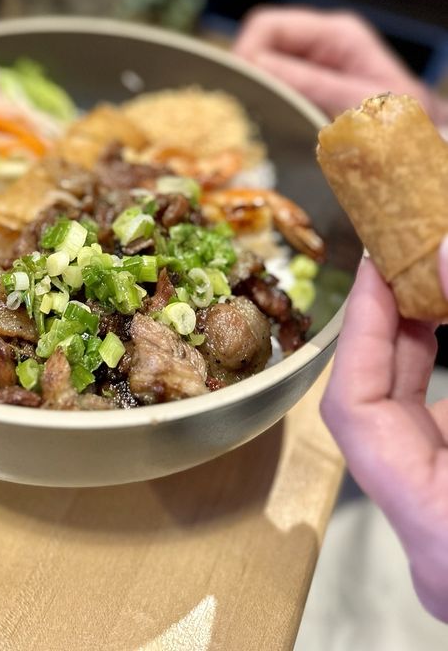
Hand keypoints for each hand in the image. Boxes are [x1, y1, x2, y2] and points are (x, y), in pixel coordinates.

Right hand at [233, 6, 438, 118]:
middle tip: (244, 109)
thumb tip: (256, 64)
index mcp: (336, 34)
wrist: (422, 153)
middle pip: (260, 45)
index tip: (240, 87)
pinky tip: (270, 125)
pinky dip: (266, 106)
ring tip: (257, 120)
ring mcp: (313, 66)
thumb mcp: (357, 103)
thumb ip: (309, 83)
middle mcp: (321, 44)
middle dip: (249, 75)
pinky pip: (273, 90)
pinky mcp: (307, 90)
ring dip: (257, 93)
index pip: (268, 25)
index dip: (246, 52)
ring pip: (263, 69)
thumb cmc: (402, 125)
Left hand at [320, 240, 447, 621]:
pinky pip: (444, 432)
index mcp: (442, 531)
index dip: (361, 327)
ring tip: (439, 281)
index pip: (355, 410)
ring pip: (419, 418)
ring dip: (429, 346)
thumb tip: (446, 252)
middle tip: (409, 257)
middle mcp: (436, 541)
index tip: (377, 265)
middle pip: (385, 407)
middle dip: (400, 323)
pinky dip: (445, 381)